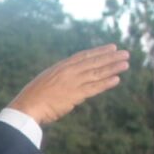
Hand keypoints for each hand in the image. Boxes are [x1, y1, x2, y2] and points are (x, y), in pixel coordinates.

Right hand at [8, 44, 128, 125]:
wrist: (27, 106)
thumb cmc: (33, 97)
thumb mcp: (46, 82)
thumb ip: (59, 79)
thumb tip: (68, 82)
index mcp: (61, 67)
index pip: (84, 56)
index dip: (99, 51)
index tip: (111, 47)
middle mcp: (68, 71)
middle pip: (94, 62)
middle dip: (110, 57)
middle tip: (125, 53)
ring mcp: (72, 82)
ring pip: (96, 73)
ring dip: (112, 68)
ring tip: (126, 63)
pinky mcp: (74, 95)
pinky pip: (94, 88)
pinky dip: (106, 83)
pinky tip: (117, 79)